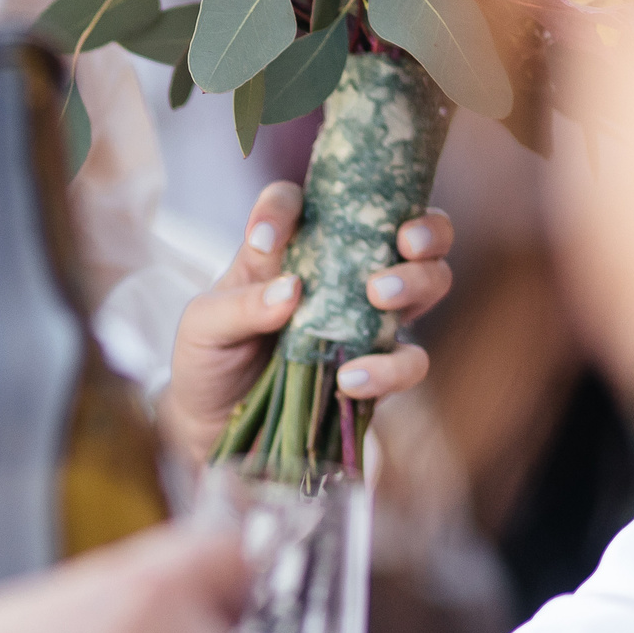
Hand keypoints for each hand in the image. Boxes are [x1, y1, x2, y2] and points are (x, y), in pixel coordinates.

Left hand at [161, 184, 453, 460]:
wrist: (218, 428)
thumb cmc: (208, 360)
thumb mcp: (204, 327)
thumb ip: (240, 304)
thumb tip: (291, 289)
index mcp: (288, 250)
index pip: (301, 204)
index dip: (287, 206)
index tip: (267, 236)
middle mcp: (339, 275)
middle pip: (403, 229)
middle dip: (422, 227)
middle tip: (402, 242)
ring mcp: (366, 320)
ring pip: (428, 284)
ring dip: (417, 281)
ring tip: (379, 296)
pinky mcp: (378, 371)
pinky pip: (409, 361)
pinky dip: (391, 366)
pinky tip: (351, 378)